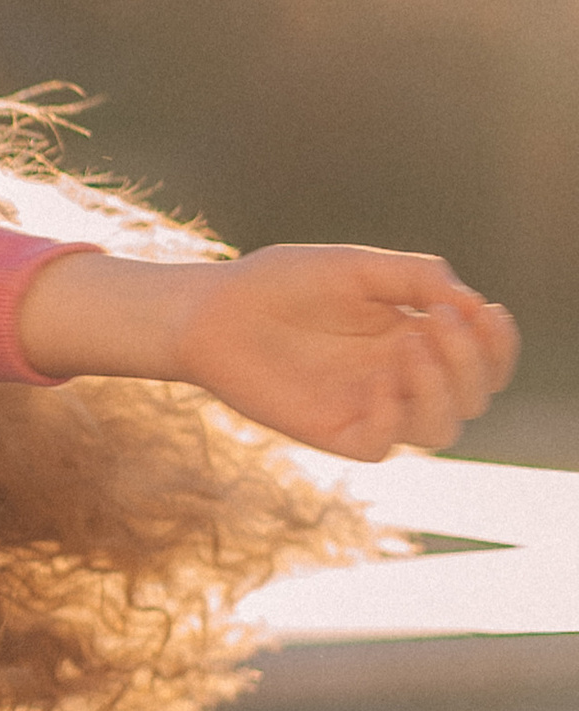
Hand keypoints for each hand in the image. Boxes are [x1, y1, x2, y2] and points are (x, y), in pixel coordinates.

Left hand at [15, 243, 517, 457]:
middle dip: (471, 359)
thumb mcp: (355, 267)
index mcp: (413, 337)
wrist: (212, 309)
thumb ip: (414, 278)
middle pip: (472, 395)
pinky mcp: (334, 430)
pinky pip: (385, 443)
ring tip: (412, 343)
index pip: (482, 358)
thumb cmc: (280, 283)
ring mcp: (370, 407)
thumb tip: (469, 302)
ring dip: (443, 387)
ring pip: (441, 428)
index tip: (486, 311)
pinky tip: (381, 379)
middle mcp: (400, 378)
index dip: (498, 343)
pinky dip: (396, 415)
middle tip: (437, 320)